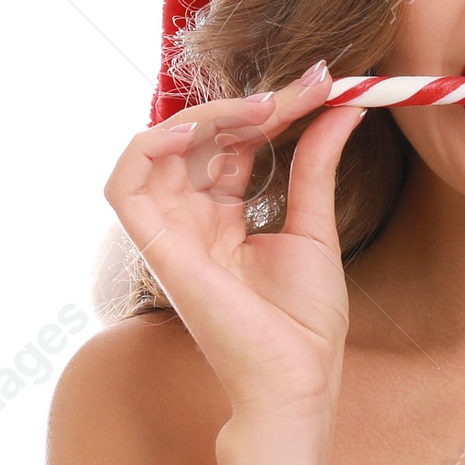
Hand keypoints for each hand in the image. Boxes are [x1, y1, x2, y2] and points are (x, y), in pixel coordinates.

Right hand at [103, 61, 365, 432]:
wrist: (298, 380)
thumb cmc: (305, 324)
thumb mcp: (315, 226)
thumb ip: (316, 164)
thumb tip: (341, 105)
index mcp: (223, 221)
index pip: (232, 145)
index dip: (269, 110)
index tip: (320, 84)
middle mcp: (190, 223)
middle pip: (197, 140)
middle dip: (247, 106)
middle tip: (303, 89)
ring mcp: (170, 235)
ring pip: (157, 150)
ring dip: (205, 117)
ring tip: (260, 109)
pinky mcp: (157, 250)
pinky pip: (123, 185)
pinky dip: (149, 147)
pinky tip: (199, 131)